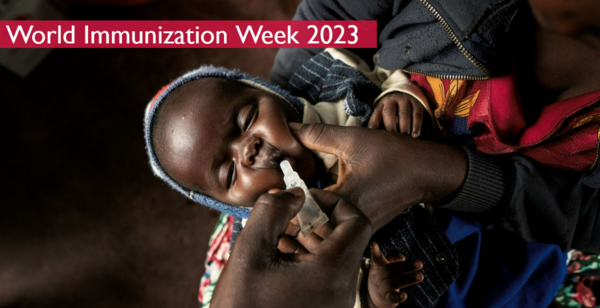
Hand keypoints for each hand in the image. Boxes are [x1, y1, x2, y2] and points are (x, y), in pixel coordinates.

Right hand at [211, 188, 371, 307]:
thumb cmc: (242, 305)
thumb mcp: (250, 250)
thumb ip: (273, 210)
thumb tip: (295, 193)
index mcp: (332, 272)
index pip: (357, 222)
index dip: (334, 202)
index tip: (305, 199)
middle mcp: (344, 290)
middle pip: (346, 238)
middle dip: (317, 220)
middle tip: (286, 217)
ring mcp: (337, 303)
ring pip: (336, 256)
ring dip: (310, 239)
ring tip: (278, 237)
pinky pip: (328, 275)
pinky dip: (309, 259)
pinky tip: (280, 257)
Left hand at [290, 123, 466, 230]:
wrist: (427, 172)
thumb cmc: (394, 155)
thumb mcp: (353, 140)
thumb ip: (317, 135)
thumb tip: (289, 128)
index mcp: (345, 203)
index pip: (301, 210)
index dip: (285, 198)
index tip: (275, 185)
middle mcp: (352, 224)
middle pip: (307, 228)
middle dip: (291, 214)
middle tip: (278, 197)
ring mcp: (359, 231)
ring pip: (321, 234)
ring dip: (305, 220)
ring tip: (294, 202)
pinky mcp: (363, 231)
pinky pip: (335, 232)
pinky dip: (322, 221)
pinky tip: (315, 206)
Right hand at [366, 242, 422, 307]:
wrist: (376, 295)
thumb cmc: (384, 273)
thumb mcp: (385, 262)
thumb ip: (393, 255)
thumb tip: (401, 257)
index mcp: (378, 265)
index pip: (377, 257)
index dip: (375, 250)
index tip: (373, 243)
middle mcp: (378, 276)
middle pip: (392, 269)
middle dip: (406, 266)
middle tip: (419, 263)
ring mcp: (382, 288)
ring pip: (394, 282)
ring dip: (408, 279)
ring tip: (420, 276)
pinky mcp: (387, 299)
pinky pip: (392, 297)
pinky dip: (398, 297)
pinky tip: (404, 295)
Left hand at [368, 92, 423, 137]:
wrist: (407, 95)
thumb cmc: (393, 112)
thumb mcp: (383, 114)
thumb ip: (378, 123)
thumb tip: (371, 137)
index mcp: (382, 104)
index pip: (376, 114)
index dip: (374, 124)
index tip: (375, 136)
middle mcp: (392, 100)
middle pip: (389, 112)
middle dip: (390, 126)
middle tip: (392, 140)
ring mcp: (405, 100)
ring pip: (404, 113)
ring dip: (404, 127)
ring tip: (405, 138)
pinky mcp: (417, 103)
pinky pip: (417, 115)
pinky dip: (416, 126)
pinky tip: (415, 135)